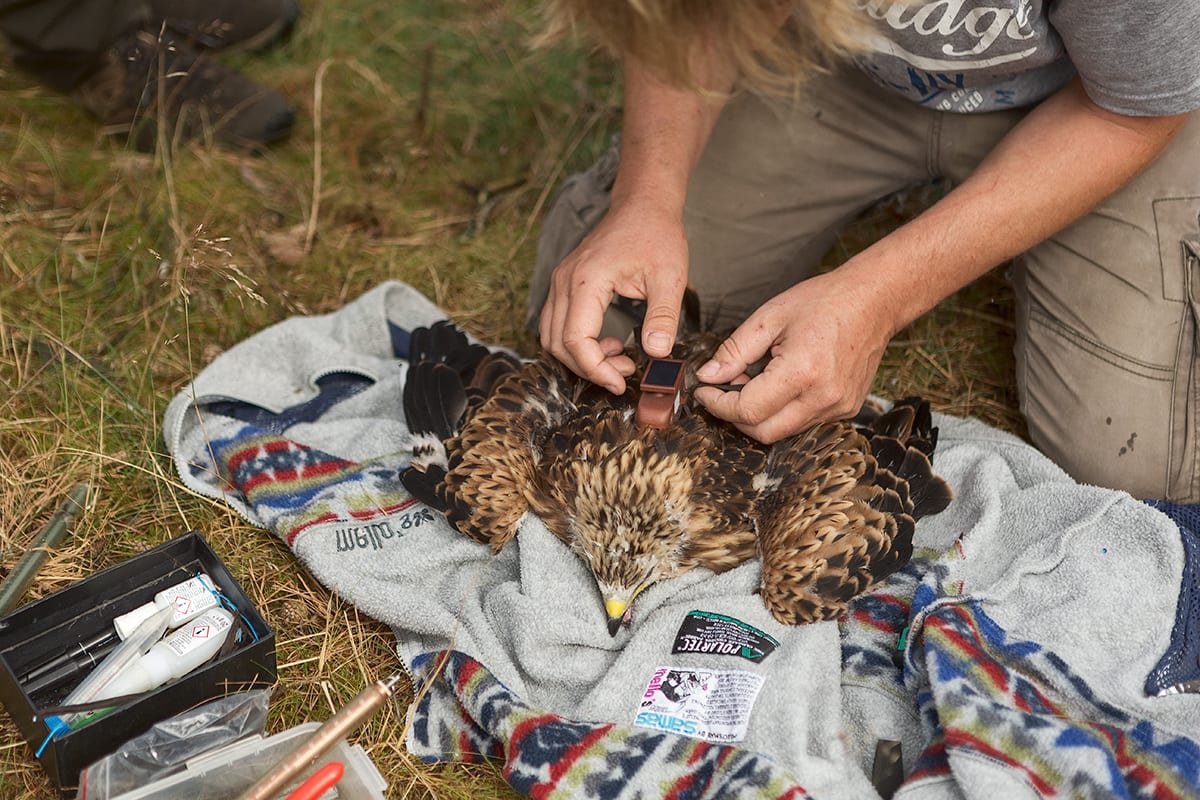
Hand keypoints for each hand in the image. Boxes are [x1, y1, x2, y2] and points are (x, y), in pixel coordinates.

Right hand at [539, 202, 688, 393]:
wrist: (643, 205)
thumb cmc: (656, 234)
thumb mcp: (670, 276)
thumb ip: (663, 316)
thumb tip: (658, 353)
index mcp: (587, 279)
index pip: (575, 339)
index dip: (596, 369)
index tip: (621, 382)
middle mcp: (565, 281)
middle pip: (557, 343)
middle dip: (588, 368)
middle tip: (623, 375)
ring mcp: (560, 281)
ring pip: (552, 336)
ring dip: (581, 357)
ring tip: (620, 359)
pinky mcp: (565, 284)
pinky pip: (558, 323)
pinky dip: (577, 342)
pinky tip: (611, 342)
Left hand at [692, 269, 896, 442]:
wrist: (874, 301)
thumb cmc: (823, 301)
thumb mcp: (770, 317)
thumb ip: (734, 351)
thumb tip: (708, 376)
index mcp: (802, 372)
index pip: (748, 410)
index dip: (718, 404)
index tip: (704, 390)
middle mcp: (823, 398)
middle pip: (763, 432)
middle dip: (734, 416)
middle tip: (725, 387)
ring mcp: (838, 407)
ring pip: (782, 432)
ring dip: (759, 415)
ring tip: (754, 380)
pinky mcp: (846, 409)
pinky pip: (803, 423)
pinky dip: (782, 412)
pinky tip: (779, 385)